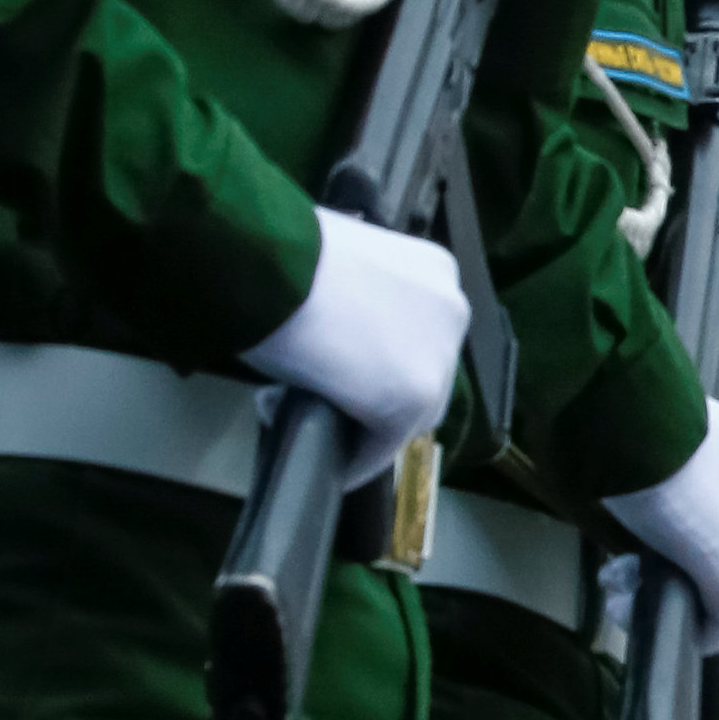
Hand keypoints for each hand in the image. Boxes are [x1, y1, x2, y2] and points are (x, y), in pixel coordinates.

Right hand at [245, 209, 467, 486]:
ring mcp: (438, 355)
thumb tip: (336, 333)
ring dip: (370, 425)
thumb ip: (356, 299)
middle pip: (425, 373)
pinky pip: (385, 443)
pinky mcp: (412, 396)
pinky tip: (332, 465)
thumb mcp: (338, 266)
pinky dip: (357, 459)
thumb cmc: (282, 254)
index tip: (342, 370)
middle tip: (331, 399)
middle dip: (381, 393)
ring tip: (324, 426)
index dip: (380, 359)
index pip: (419, 333)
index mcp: (436, 272)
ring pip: (411, 412)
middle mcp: (452, 310)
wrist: (266, 261)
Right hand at [601, 399, 718, 653]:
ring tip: (620, 582)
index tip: (651, 528)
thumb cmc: (650, 421)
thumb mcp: (681, 442)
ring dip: (674, 596)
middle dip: (680, 568)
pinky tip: (636, 612)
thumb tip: (665, 496)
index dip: (691, 534)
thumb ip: (688, 473)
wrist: (647, 426)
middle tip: (625, 562)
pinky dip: (682, 630)